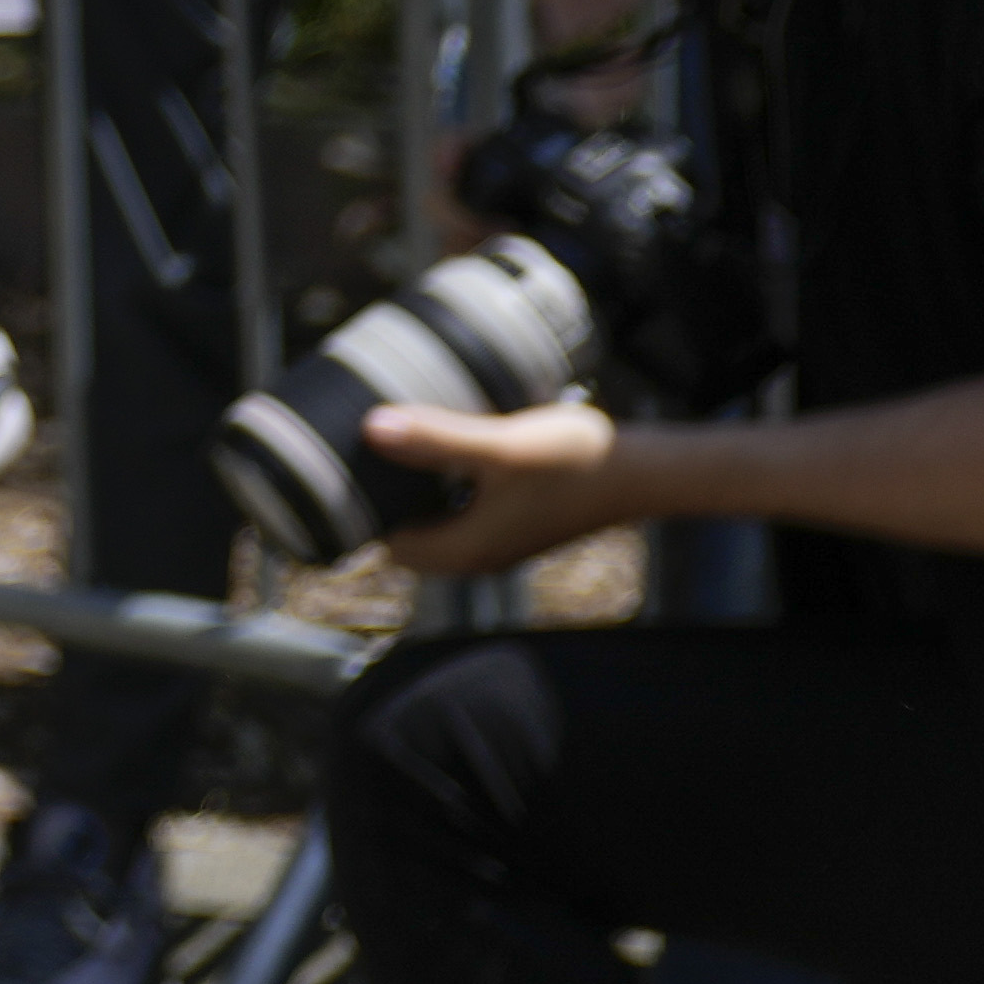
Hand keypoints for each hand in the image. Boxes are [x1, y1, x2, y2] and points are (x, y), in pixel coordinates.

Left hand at [363, 393, 645, 580]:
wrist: (647, 471)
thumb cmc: (578, 463)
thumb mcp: (501, 447)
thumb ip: (437, 440)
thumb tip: (371, 428)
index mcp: (467, 551)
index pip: (388, 548)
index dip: (360, 515)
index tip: (336, 471)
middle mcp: (481, 554)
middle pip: (408, 535)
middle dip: (381, 501)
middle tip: (354, 450)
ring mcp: (501, 537)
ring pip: (435, 519)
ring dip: (412, 489)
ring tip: (389, 441)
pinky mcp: (517, 517)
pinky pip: (460, 505)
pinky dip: (442, 483)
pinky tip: (440, 442)